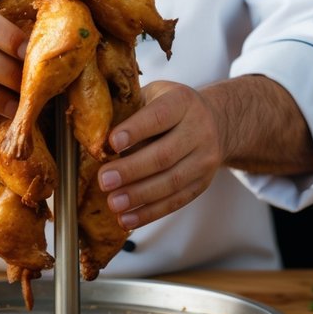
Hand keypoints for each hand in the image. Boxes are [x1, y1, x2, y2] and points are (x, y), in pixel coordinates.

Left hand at [97, 80, 221, 229]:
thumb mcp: (156, 95)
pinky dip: (150, 213)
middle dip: (131, 170)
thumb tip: (95, 134)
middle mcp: (198, 130)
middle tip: (104, 180)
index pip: (159, 116)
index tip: (111, 143)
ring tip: (113, 203)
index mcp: (182, 102)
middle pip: (164, 155)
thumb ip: (132, 110)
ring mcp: (204, 159)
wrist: (217, 122)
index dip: (135, 130)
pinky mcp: (202, 184)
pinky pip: (176, 201)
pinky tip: (128, 219)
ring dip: (139, 196)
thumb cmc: (172, 108)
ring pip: (171, 182)